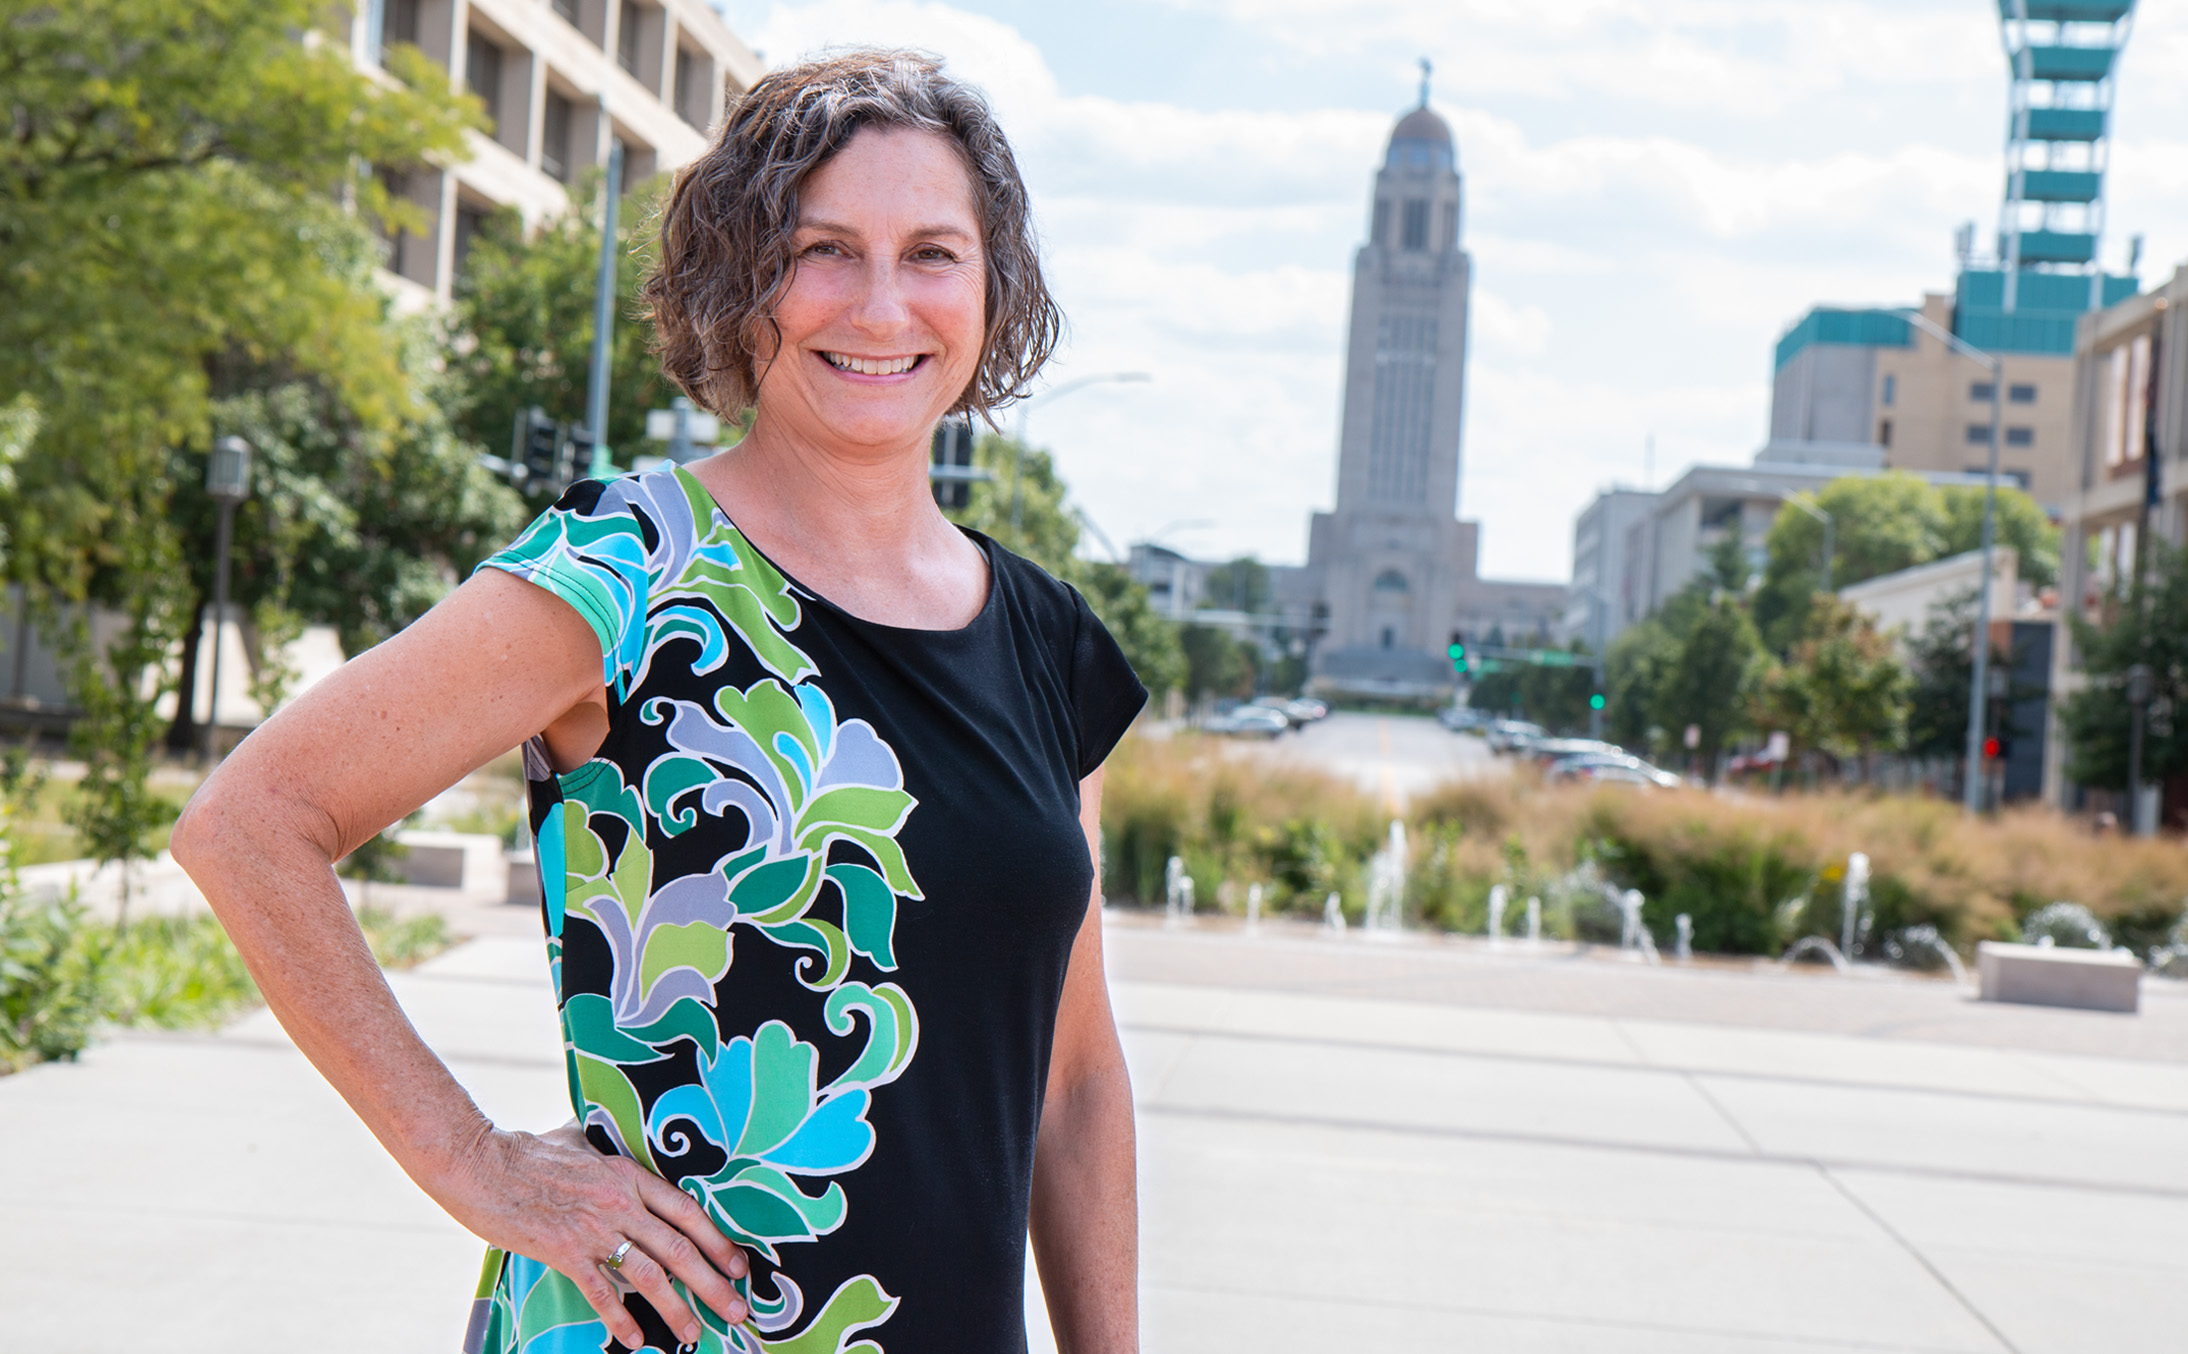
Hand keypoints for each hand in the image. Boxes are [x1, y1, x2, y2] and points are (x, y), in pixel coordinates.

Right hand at [439, 1122, 750, 1349]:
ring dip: (678, 1308)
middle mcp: (620, 1201)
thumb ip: (603, 1153)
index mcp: (628, 1174)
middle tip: (739, 1310)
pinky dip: (620, 1319)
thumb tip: (608, 1150)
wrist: (479, 1163)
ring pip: (649, 1275)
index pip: (686, 1211)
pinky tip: (636, 1340)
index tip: (738, 1266)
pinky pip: (601, 1292)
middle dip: (713, 1283)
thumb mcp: (578, 1141)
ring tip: (696, 1333)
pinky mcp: (564, 1251)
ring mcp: (593, 1228)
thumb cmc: (525, 1151)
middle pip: (678, 1248)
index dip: (716, 1241)